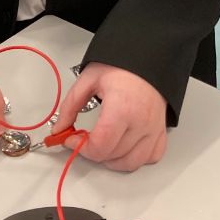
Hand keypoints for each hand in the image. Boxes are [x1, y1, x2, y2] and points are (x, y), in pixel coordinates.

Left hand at [51, 63, 167, 171]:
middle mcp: (141, 122)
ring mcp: (153, 129)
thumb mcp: (89, 79)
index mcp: (122, 108)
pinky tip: (124, 146)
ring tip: (102, 144)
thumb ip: (70, 106)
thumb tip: (59, 128)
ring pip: (130, 163)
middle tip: (84, 138)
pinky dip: (135, 158)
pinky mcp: (160, 131)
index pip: (100, 146)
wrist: (148, 57)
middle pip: (112, 156)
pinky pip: (150, 157)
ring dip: (111, 159)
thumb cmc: (122, 65)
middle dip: (92, 151)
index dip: (81, 147)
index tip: (72, 139)